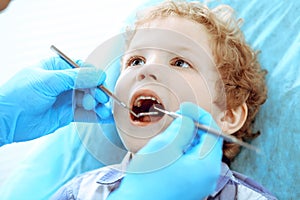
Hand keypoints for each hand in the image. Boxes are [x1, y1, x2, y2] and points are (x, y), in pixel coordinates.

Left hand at [0, 57, 111, 144]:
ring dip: (99, 105)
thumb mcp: (48, 80)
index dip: (93, 75)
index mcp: (58, 68)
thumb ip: (75, 78)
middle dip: (97, 92)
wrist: (6, 120)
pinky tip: (106, 118)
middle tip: (101, 99)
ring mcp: (65, 99)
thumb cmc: (19, 94)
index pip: (82, 68)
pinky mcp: (66, 115)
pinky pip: (85, 114)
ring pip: (89, 100)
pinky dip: (96, 116)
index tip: (101, 82)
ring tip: (105, 111)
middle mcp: (64, 83)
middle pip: (88, 85)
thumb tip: (98, 74)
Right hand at [108, 102, 222, 199]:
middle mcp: (208, 176)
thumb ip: (182, 128)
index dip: (200, 115)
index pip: (213, 132)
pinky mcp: (190, 185)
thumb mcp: (165, 146)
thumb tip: (190, 115)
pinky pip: (191, 162)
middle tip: (175, 119)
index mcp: (206, 167)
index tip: (185, 107)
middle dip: (192, 127)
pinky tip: (167, 150)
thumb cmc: (147, 179)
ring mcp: (199, 183)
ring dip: (185, 139)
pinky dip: (182, 151)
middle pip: (206, 142)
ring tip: (168, 137)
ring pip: (197, 151)